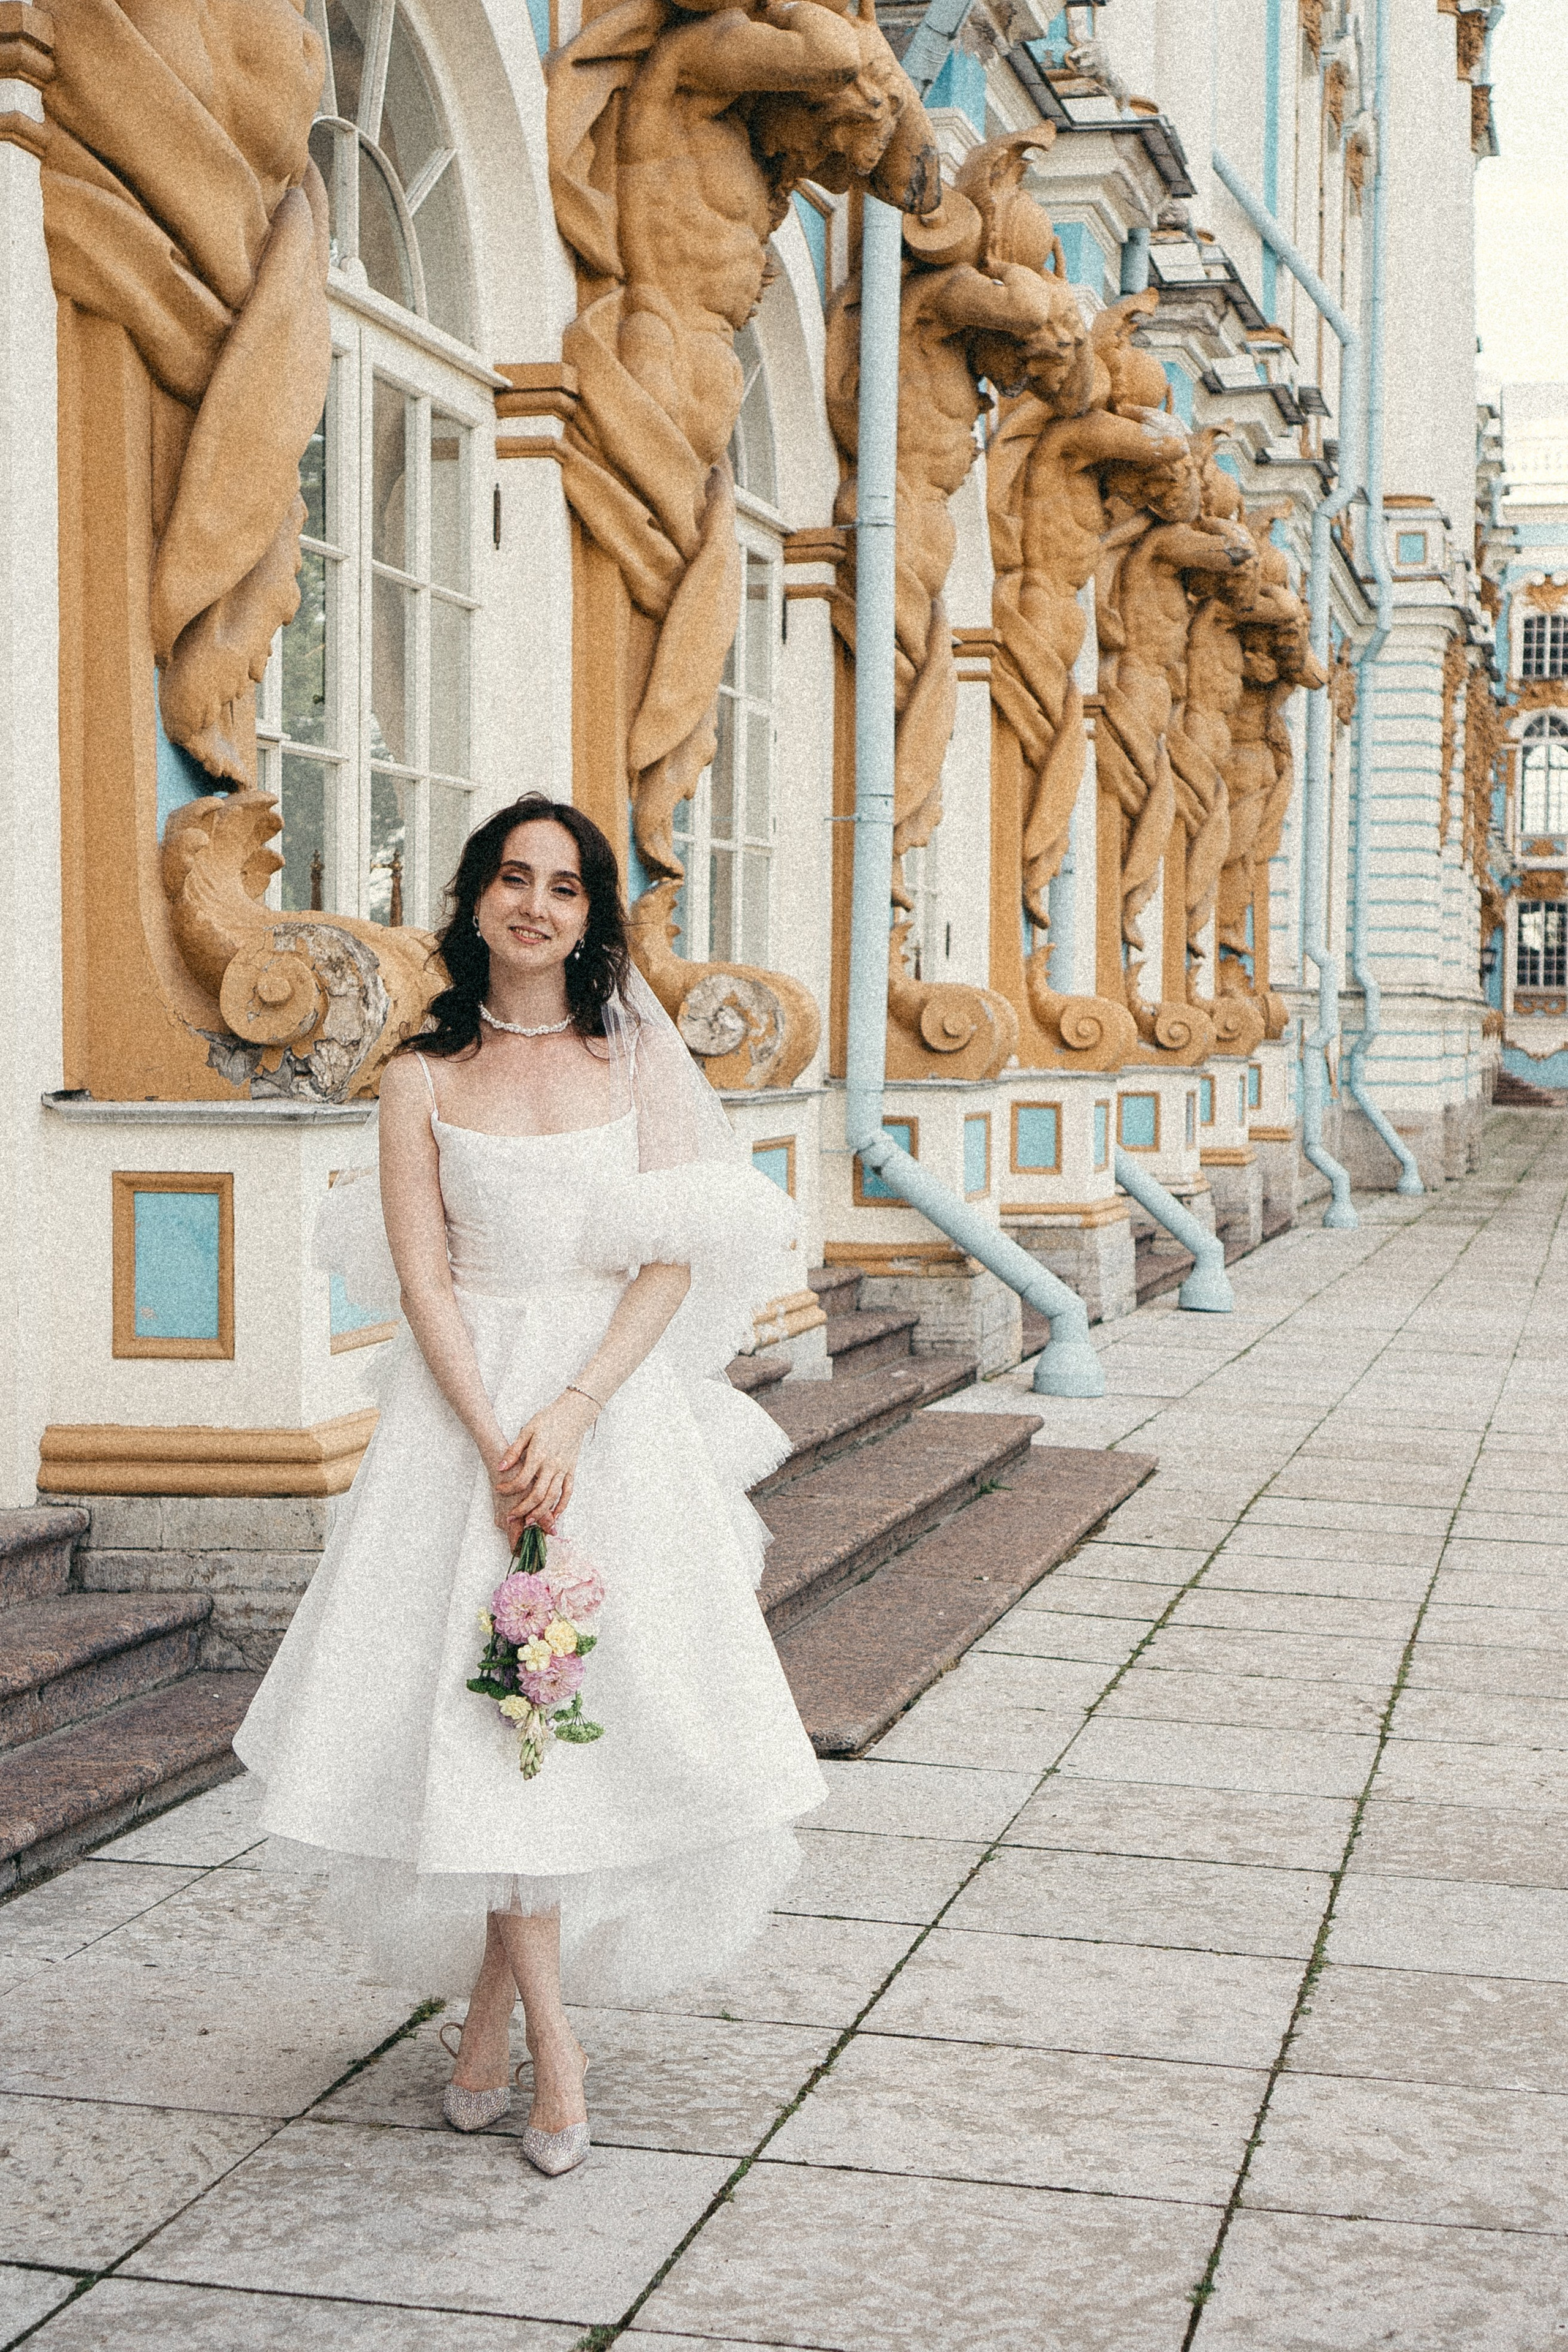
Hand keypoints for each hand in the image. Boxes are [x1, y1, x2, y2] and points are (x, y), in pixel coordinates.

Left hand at [492, 1389, 598, 1538]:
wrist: (573, 1414)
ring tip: (529, 1521)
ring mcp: (564, 1469)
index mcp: (539, 1455)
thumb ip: (514, 1451)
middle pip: (537, 1495)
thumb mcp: (527, 1431)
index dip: (509, 1488)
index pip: (522, 1480)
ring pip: (552, 1497)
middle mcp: (552, 1465)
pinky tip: (554, 1515)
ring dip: (540, 1512)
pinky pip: (568, 1492)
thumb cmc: (549, 1419)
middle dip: (523, 1508)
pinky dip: (562, 1506)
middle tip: (512, 1517)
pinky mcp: (571, 1470)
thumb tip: (501, 1467)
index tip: (499, 1489)